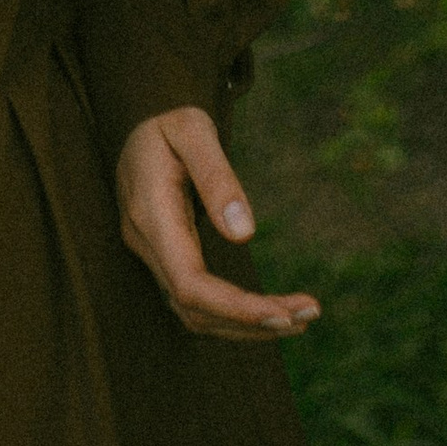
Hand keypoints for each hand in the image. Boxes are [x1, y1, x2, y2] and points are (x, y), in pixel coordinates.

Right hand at [113, 108, 319, 343]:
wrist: (138, 121)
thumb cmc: (169, 121)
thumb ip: (217, 177)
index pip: (189, 284)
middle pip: (194, 309)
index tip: (284, 315)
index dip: (235, 309)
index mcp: (151, 215)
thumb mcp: (193, 130)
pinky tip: (267, 310)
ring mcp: (151, 255)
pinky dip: (231, 314)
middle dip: (250, 322)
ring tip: (298, 319)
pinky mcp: (164, 257)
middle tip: (308, 317)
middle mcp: (146, 244)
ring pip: (194, 314)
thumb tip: (244, 234)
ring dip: (245, 325)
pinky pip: (195, 301)